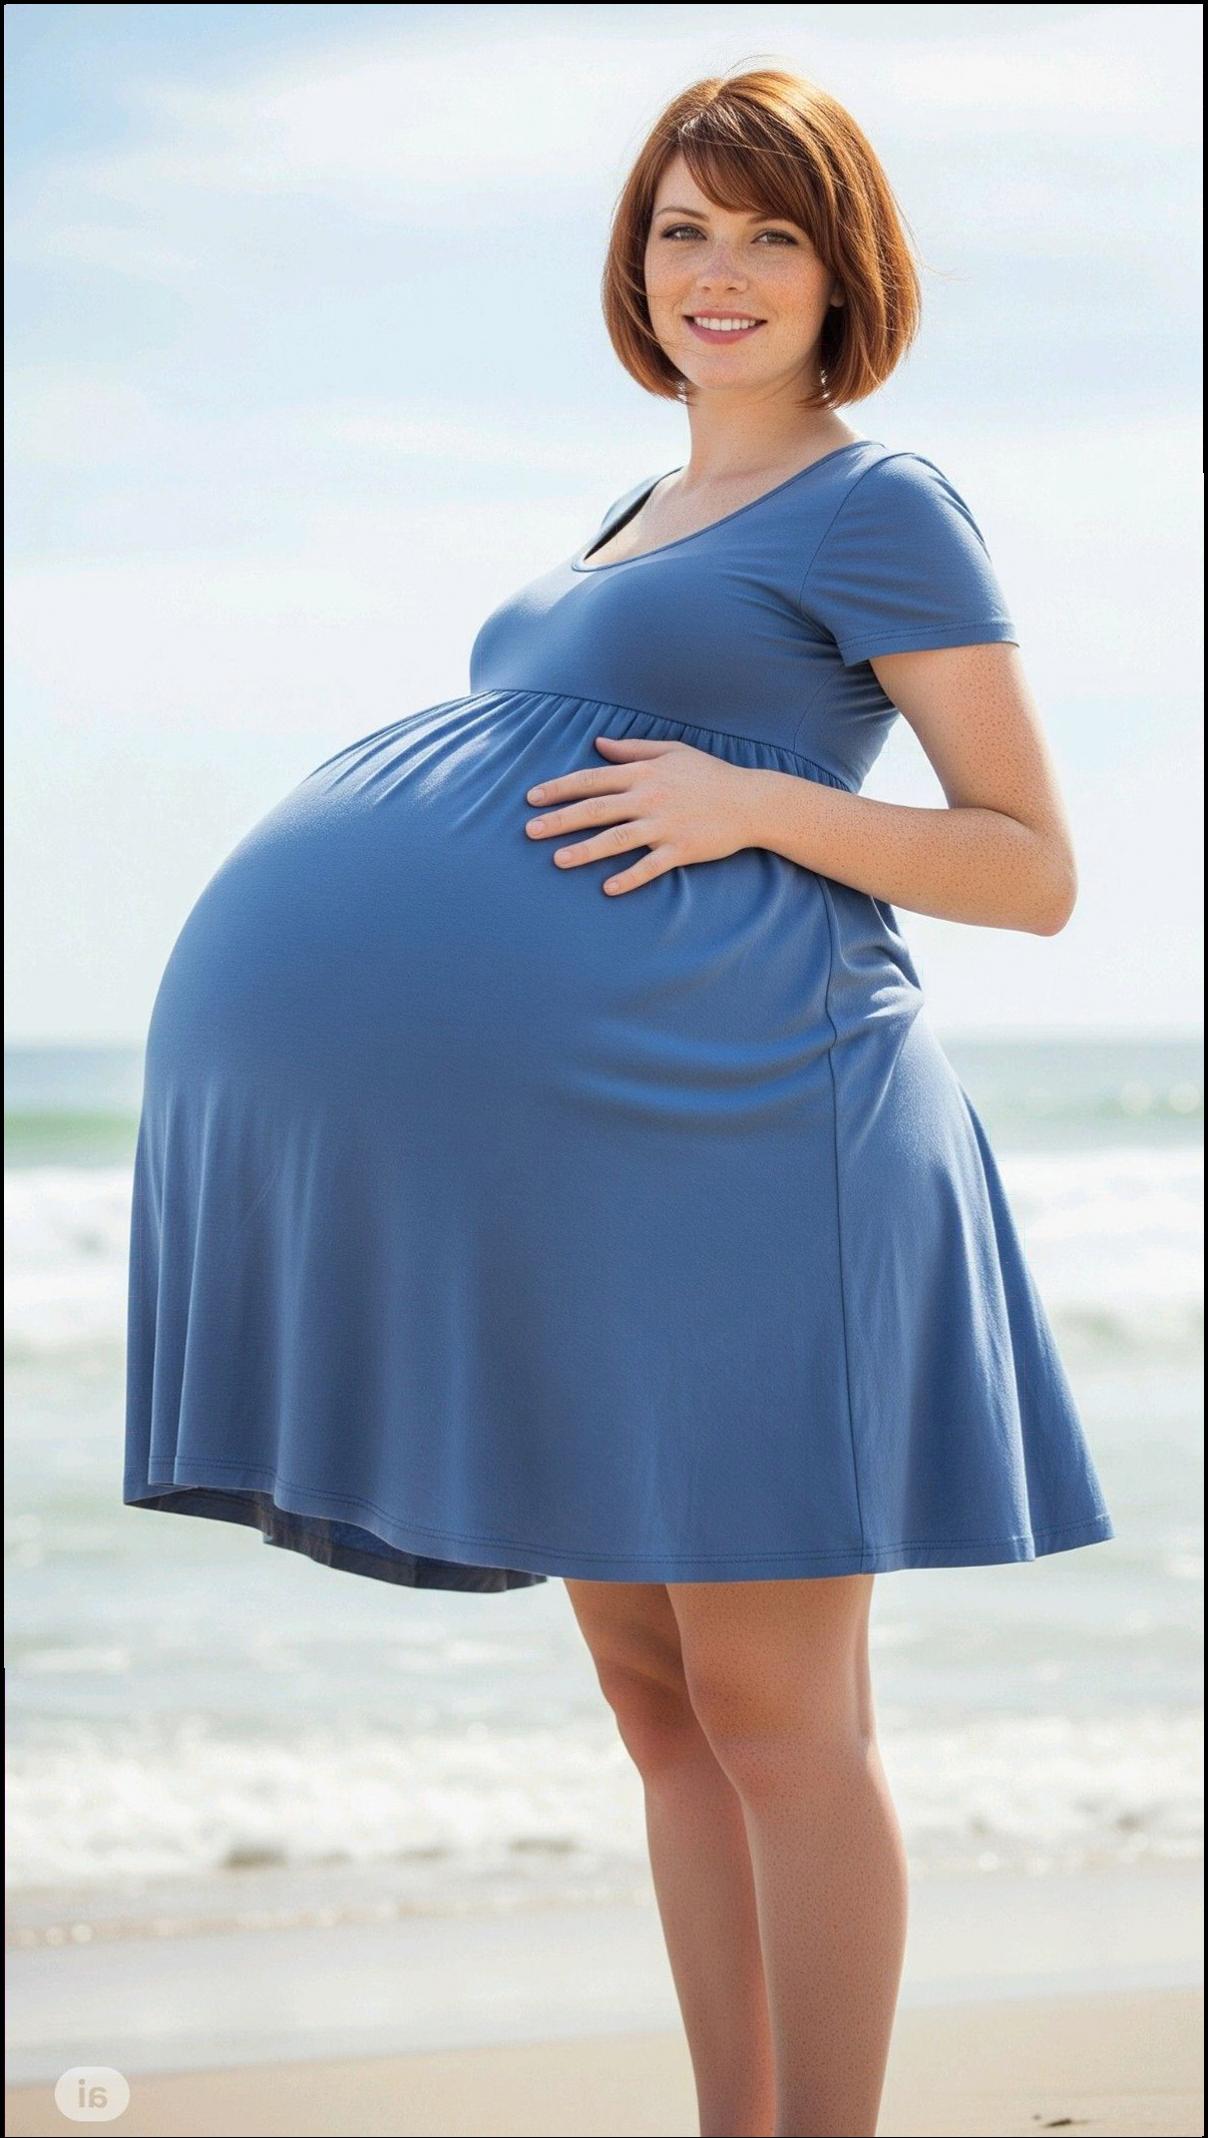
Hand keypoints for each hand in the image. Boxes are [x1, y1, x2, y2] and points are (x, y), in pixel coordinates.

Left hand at [524, 734, 760, 895]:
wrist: (751, 800)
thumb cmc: (710, 774)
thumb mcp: (672, 751)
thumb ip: (633, 748)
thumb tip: (598, 743)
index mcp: (643, 773)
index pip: (592, 779)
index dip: (560, 788)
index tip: (533, 798)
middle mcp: (649, 798)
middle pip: (596, 809)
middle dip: (560, 819)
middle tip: (530, 831)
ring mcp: (665, 825)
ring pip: (617, 838)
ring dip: (585, 850)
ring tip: (558, 860)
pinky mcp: (681, 849)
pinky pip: (650, 866)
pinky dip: (629, 877)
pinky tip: (607, 888)